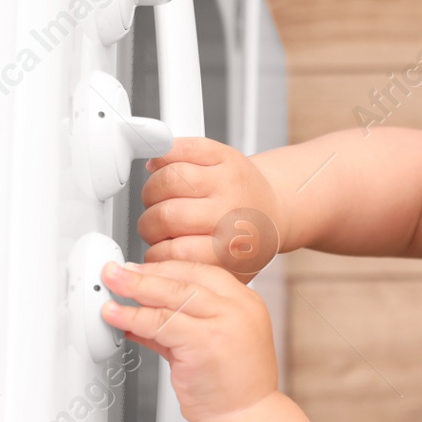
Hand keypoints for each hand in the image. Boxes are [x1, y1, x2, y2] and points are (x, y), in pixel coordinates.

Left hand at [99, 258, 278, 421]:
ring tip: (111, 285)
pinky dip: (132, 317)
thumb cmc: (234, 389)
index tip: (141, 268)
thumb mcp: (211, 345)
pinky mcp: (206, 342)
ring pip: (171, 295)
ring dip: (134, 289)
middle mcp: (239, 308)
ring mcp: (225, 323)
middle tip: (117, 271)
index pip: (202, 271)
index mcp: (245, 303)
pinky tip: (116, 316)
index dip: (166, 267)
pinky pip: (160, 323)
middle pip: (185, 278)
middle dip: (145, 273)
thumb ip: (180, 327)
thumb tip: (144, 315)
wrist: (247, 419)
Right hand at [138, 137, 284, 280]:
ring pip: (167, 179)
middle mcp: (231, 213)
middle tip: (155, 227)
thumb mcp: (224, 271)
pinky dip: (162, 158)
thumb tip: (154, 270)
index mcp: (231, 249)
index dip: (156, 254)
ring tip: (158, 201)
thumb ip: (192, 273)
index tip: (154, 253)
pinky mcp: (225, 155)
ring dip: (151, 192)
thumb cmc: (243, 242)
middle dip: (150, 224)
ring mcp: (228, 180)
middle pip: (166, 215)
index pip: (175, 252)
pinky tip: (162, 171)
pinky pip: (179, 148)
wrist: (271, 210)